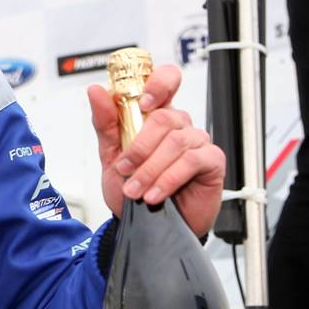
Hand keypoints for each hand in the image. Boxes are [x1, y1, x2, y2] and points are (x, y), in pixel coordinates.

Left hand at [87, 65, 225, 236]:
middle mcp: (178, 125)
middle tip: (124, 170)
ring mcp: (197, 142)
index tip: (141, 103)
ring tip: (136, 190)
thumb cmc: (131, 188)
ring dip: (150, 169)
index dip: (157, 84)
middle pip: (164, 117)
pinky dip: (168, 179)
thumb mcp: (110, 156)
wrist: (143, 226)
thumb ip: (105, 123)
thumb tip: (96, 91)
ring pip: (175, 141)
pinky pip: (192, 161)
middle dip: (139, 147)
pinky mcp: (212, 162)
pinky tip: (156, 194)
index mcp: (155, 116)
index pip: (166, 81)